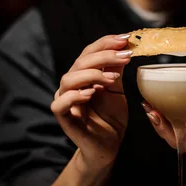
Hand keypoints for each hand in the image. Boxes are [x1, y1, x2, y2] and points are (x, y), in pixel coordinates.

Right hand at [50, 34, 132, 168]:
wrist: (107, 147)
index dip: (105, 43)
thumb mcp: (117, 90)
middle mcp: (71, 85)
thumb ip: (116, 70)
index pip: (89, 52)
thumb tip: (125, 46)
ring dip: (91, 74)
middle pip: (80, 62)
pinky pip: (60, 104)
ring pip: (68, 79)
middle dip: (103, 56)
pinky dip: (74, 95)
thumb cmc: (110, 119)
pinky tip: (91, 93)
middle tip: (124, 55)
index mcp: (83, 75)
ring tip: (113, 78)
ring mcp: (65, 101)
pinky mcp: (64, 119)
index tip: (125, 38)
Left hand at [142, 96, 185, 150]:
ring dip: (155, 120)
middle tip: (157, 115)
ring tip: (147, 106)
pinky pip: (162, 123)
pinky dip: (154, 113)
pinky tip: (147, 102)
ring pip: (166, 132)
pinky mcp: (173, 127)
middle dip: (165, 128)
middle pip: (177, 140)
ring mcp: (181, 135)